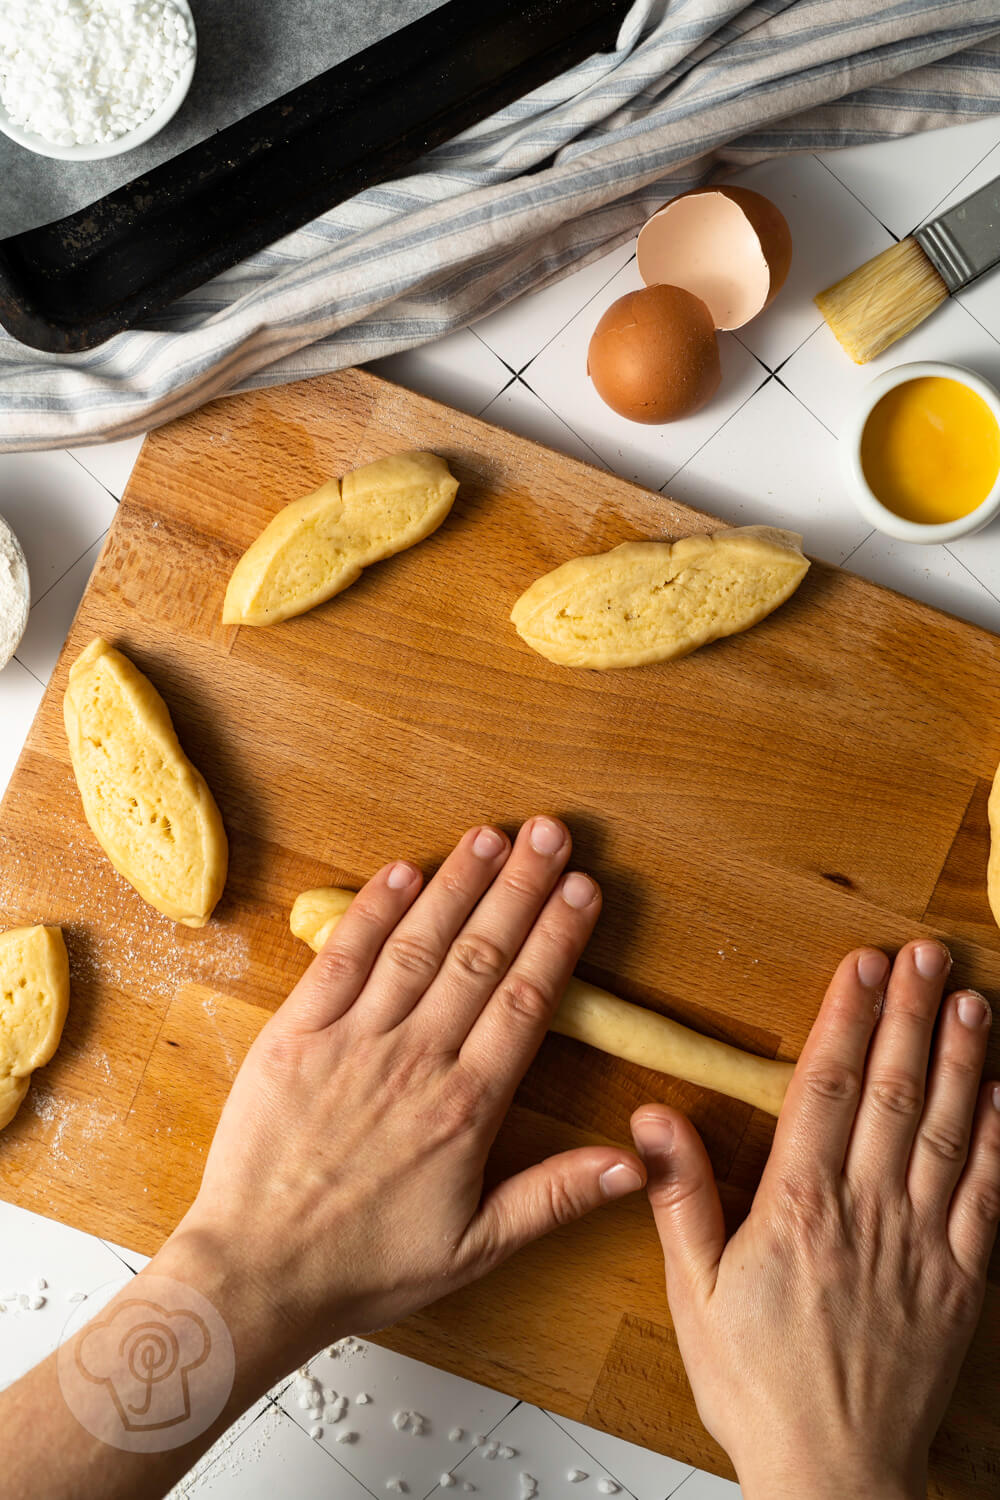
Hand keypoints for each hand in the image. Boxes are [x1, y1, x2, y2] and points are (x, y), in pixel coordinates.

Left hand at [163, 817, 643, 1384]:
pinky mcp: (294, 1035)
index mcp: (464, 1108)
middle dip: (520, 888)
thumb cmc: (367, 1265)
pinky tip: (403, 870)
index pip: (525, 999)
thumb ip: (558, 1196)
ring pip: (417, 944)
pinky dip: (372, 911)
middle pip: (479, 955)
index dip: (557, 936)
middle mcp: (413, 1060)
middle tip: (550, 832)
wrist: (255, 1274)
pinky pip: (340, 959)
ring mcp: (350, 1041)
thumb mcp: (476, 1247)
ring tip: (492, 836)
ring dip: (457, 883)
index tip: (583, 887)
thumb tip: (639, 1162)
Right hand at [631, 942, 999, 1499]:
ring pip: (948, 1130)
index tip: (862, 967)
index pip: (828, 1089)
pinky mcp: (959, 1278)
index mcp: (798, 1208)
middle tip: (926, 957)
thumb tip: (652, 1118)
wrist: (833, 1474)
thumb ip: (678, 1197)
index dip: (847, 1020)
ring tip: (970, 1000)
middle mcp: (866, 1213)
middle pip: (895, 1093)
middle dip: (911, 1015)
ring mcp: (921, 1243)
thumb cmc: (758, 1386)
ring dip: (962, 1059)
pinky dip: (999, 1137)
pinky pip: (988, 1194)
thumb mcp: (692, 1293)